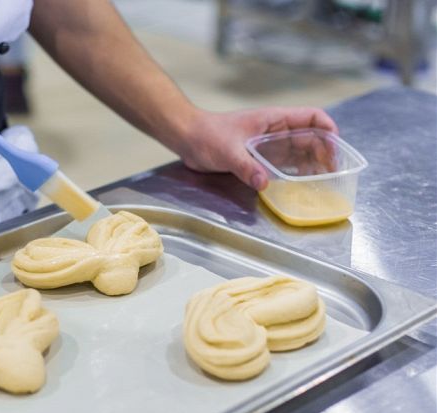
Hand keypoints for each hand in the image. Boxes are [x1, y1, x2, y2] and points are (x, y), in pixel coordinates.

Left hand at [177, 107, 337, 190]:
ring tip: (322, 183)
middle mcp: (275, 131)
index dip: (327, 128)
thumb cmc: (206, 135)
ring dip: (312, 166)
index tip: (335, 147)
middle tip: (332, 174)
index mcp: (273, 119)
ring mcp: (268, 145)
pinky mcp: (259, 158)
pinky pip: (284, 165)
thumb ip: (246, 166)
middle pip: (310, 138)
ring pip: (299, 153)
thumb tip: (264, 183)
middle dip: (324, 153)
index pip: (311, 116)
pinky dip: (295, 174)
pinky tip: (300, 187)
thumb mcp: (227, 150)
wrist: (187, 138)